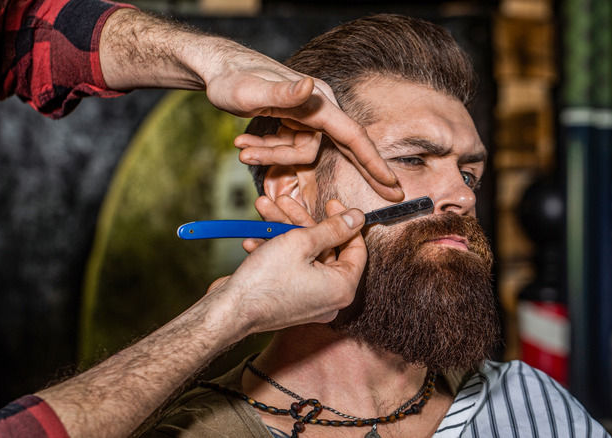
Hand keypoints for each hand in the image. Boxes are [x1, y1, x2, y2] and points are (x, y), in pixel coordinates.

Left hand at [202, 50, 402, 201]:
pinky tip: (245, 143)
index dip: (373, 160)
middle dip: (364, 170)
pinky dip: (267, 149)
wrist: (218, 69)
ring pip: (302, 153)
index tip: (392, 181)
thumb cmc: (233, 76)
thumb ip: (282, 93)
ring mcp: (306, 117)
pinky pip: (288, 147)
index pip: (352, 135)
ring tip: (243, 147)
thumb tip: (308, 87)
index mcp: (317, 103)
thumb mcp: (252, 90)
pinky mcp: (294, 123)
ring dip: (273, 155)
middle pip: (347, 146)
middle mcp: (318, 109)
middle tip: (392, 195)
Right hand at [207, 200, 365, 334]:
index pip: (356, 248)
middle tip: (286, 202)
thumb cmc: (265, 281)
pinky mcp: (289, 300)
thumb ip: (333, 228)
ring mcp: (309, 300)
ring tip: (264, 210)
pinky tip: (254, 240)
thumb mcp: (302, 242)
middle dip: (300, 221)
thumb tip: (357, 218)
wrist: (229, 311)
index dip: (344, 221)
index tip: (331, 203)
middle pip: (324, 249)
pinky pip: (290, 270)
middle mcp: (329, 297)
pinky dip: (275, 252)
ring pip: (303, 255)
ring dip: (283, 231)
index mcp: (341, 287)